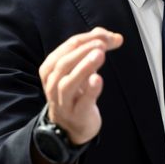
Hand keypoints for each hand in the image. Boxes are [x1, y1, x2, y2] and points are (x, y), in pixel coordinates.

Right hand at [38, 27, 122, 144]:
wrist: (72, 127)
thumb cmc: (77, 92)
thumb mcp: (81, 69)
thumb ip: (94, 49)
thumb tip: (113, 36)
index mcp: (51, 69)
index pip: (66, 48)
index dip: (86, 39)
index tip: (107, 36)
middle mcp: (53, 85)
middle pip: (63, 64)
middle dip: (83, 50)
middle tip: (102, 43)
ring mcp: (64, 102)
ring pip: (67, 84)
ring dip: (84, 67)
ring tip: (99, 54)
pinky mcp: (77, 115)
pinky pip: (82, 102)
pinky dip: (90, 90)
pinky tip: (98, 79)